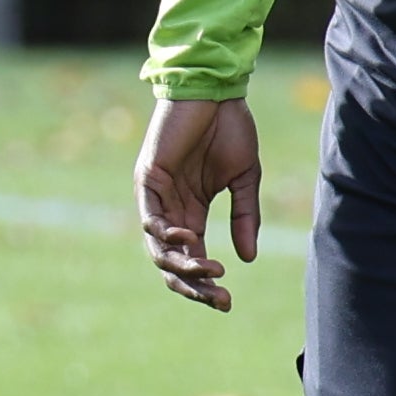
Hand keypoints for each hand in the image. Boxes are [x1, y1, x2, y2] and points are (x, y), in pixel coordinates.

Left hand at [135, 95, 266, 311]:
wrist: (217, 92)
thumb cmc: (229, 129)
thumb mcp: (245, 179)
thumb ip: (245, 217)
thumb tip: (247, 259)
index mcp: (193, 213)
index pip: (193, 259)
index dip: (206, 285)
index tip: (228, 303)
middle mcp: (171, 210)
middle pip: (172, 262)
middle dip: (193, 285)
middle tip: (219, 298)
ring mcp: (157, 196)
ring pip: (159, 246)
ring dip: (183, 264)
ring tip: (210, 271)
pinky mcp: (147, 177)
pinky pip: (150, 215)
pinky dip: (165, 233)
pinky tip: (189, 240)